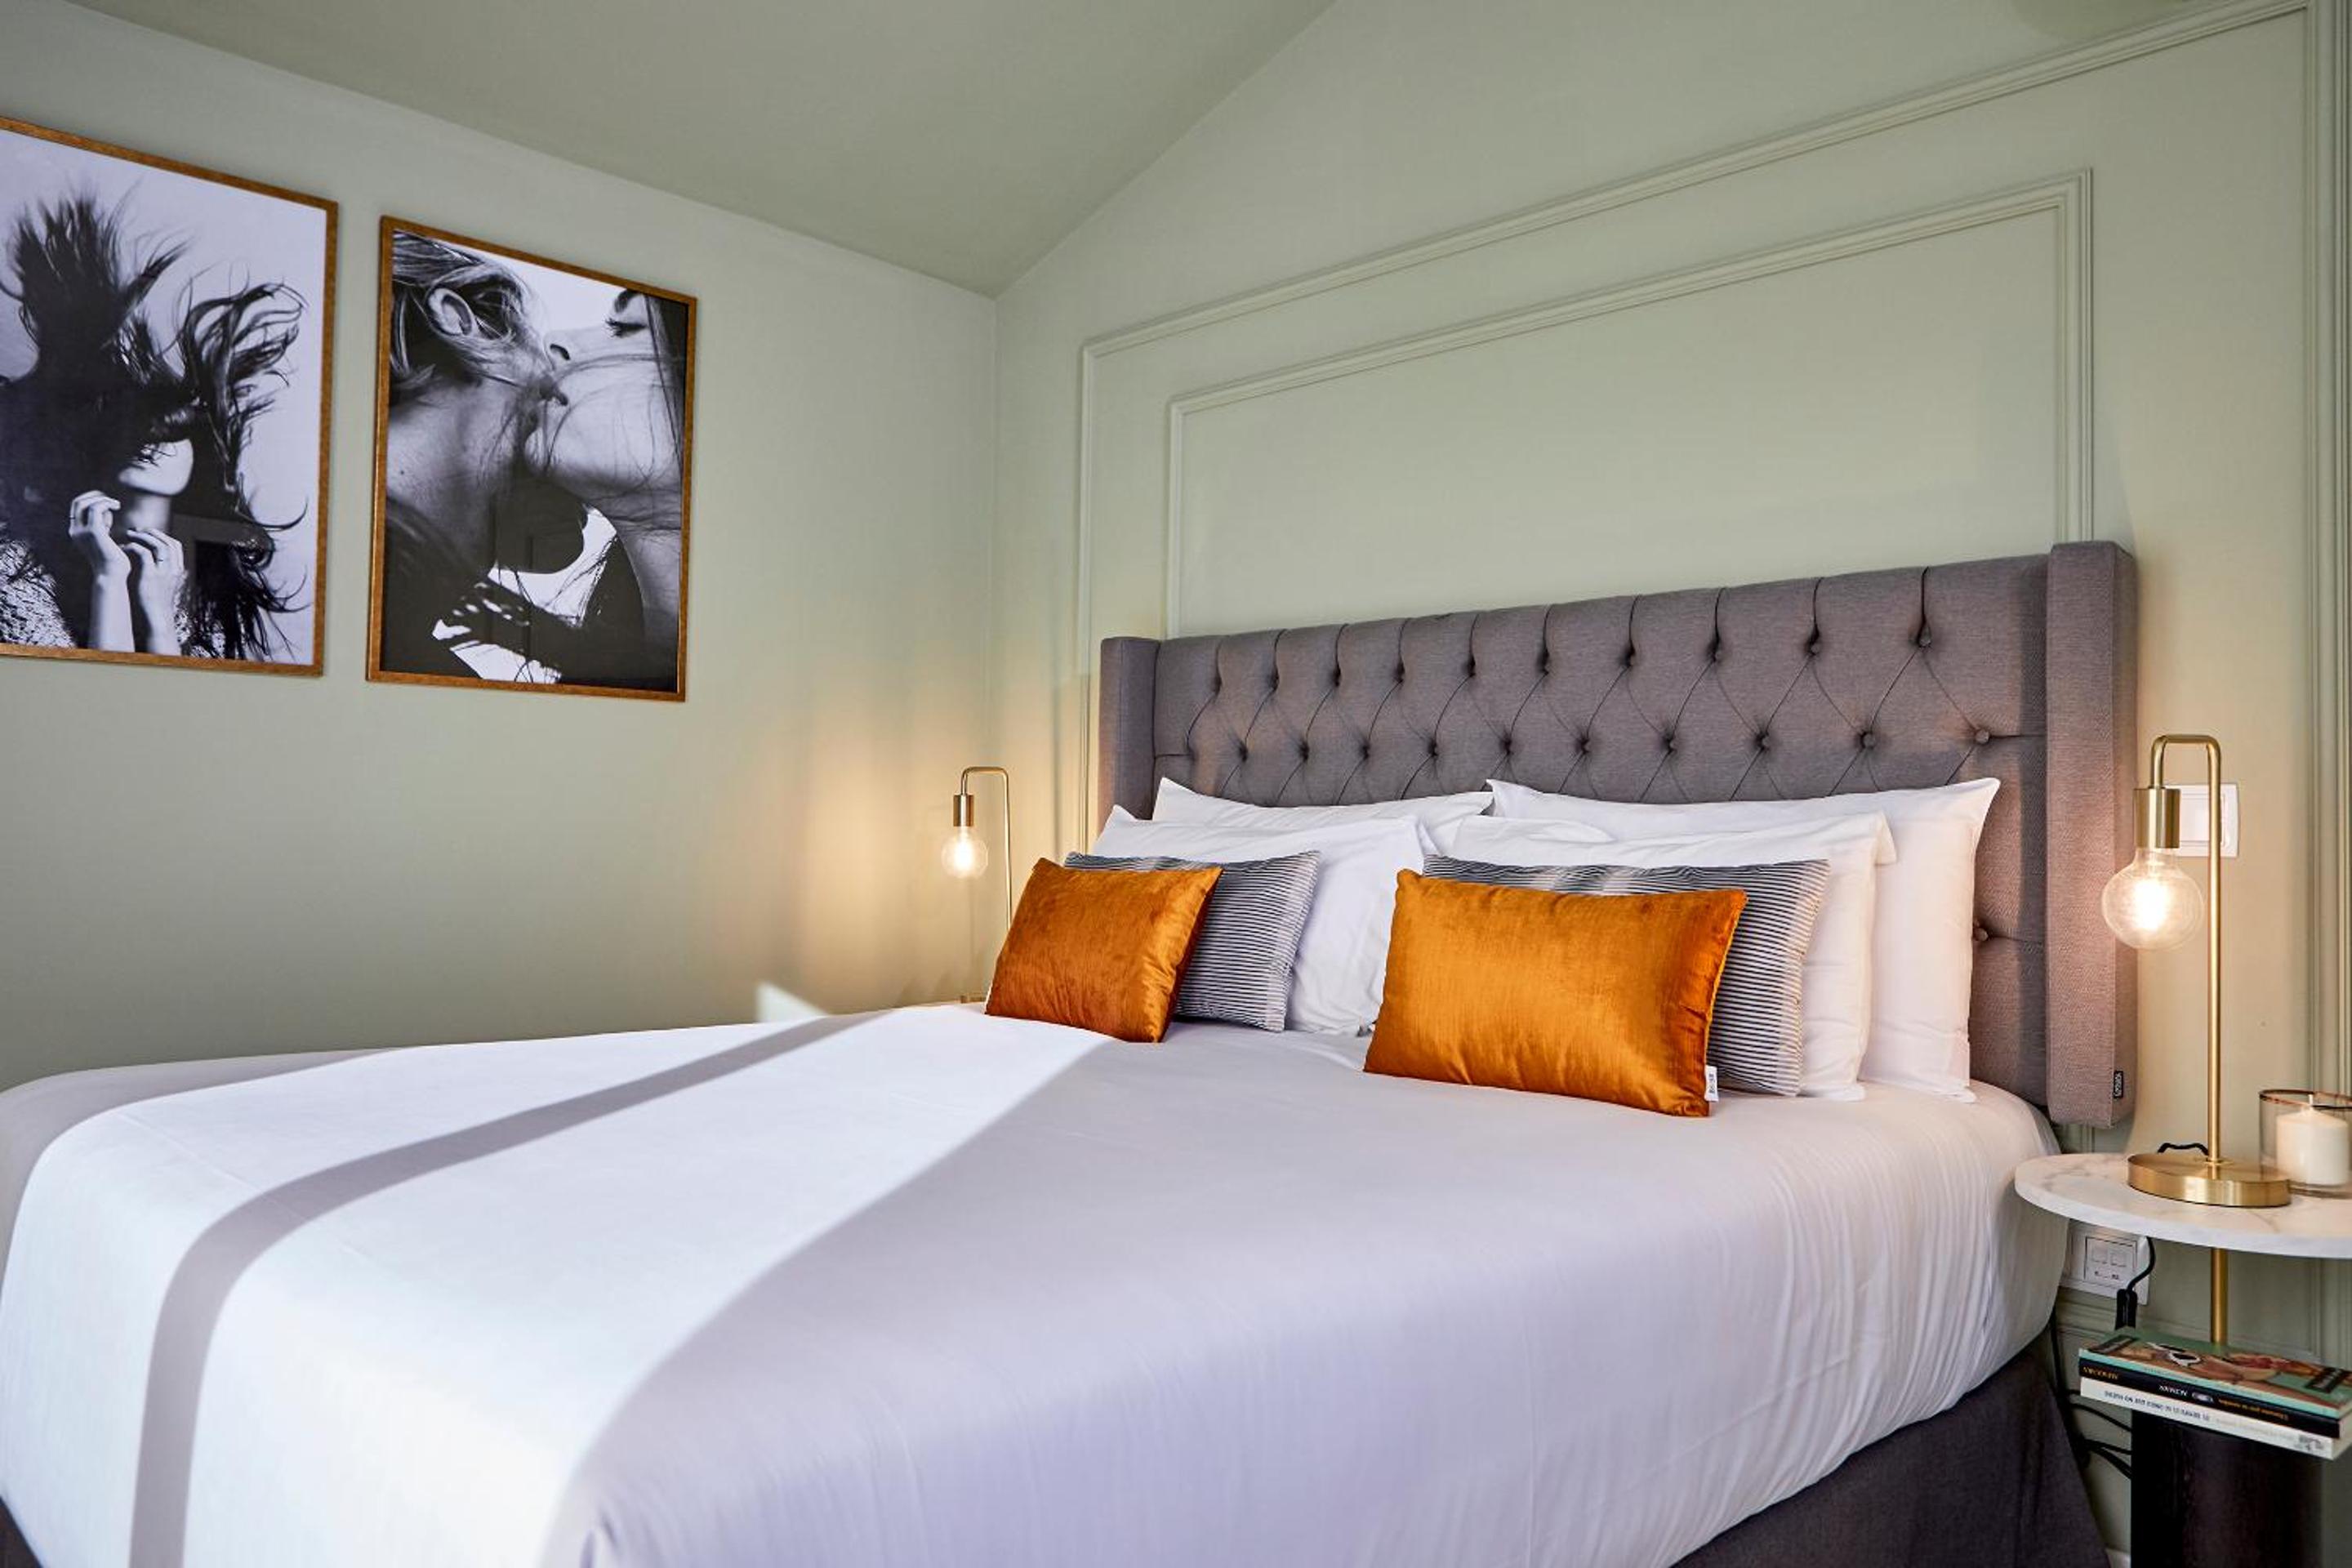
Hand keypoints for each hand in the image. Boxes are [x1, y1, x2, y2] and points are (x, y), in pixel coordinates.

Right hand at [66, 491, 127, 580]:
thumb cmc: (113, 561)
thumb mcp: (104, 540)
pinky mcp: (93, 531)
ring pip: (86, 503)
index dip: (90, 500)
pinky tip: (117, 506)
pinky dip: (106, 503)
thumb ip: (102, 527)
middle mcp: (75, 531)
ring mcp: (82, 531)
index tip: (106, 502)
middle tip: (111, 500)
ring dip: (102, 500)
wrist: (112, 576)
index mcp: (76, 533)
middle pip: (77, 503)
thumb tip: (107, 513)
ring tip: (116, 504)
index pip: (76, 508)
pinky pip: (96, 508)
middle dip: (94, 496)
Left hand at [121, 525, 185, 655]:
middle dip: (152, 532)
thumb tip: (148, 558)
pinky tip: (125, 548)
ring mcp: (164, 572)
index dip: (161, 536)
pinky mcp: (151, 576)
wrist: (157, 617)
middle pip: (168, 541)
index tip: (147, 534)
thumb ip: (159, 569)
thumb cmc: (156, 601)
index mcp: (177, 569)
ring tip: (129, 535)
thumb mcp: (162, 583)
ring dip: (143, 537)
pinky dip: (134, 547)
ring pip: (159, 544)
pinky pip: (144, 554)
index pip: (175, 545)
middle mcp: (174, 568)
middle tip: (136, 530)